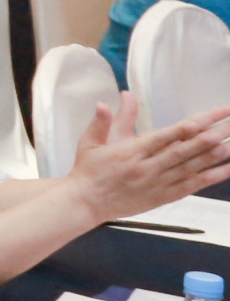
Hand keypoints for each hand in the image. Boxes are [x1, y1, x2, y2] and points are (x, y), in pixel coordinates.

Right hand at [69, 94, 229, 220]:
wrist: (85, 203)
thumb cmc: (88, 171)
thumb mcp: (91, 141)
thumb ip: (105, 120)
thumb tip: (117, 97)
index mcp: (133, 150)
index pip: (170, 134)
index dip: (194, 124)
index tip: (213, 115)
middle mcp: (149, 167)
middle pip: (187, 149)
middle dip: (212, 135)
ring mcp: (158, 183)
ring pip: (192, 167)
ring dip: (215, 156)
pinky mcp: (163, 196)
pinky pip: (192, 186)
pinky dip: (210, 177)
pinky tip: (226, 169)